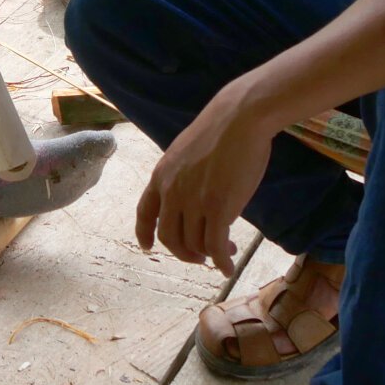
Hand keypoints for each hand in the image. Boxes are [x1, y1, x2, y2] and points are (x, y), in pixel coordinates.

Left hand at [135, 88, 271, 274]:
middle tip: (200, 256)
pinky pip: (215, 246)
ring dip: (208, 255)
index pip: (145, 213)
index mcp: (161, 176)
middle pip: (169, 237)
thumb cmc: (220, 130)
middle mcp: (172, 191)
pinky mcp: (218, 208)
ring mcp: (194, 201)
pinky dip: (221, 262)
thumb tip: (190, 198)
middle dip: (184, 252)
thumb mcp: (185, 152)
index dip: (144, 234)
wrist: (240, 118)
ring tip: (224, 252)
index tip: (147, 248)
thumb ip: (181, 176)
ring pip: (194, 244)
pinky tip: (229, 266)